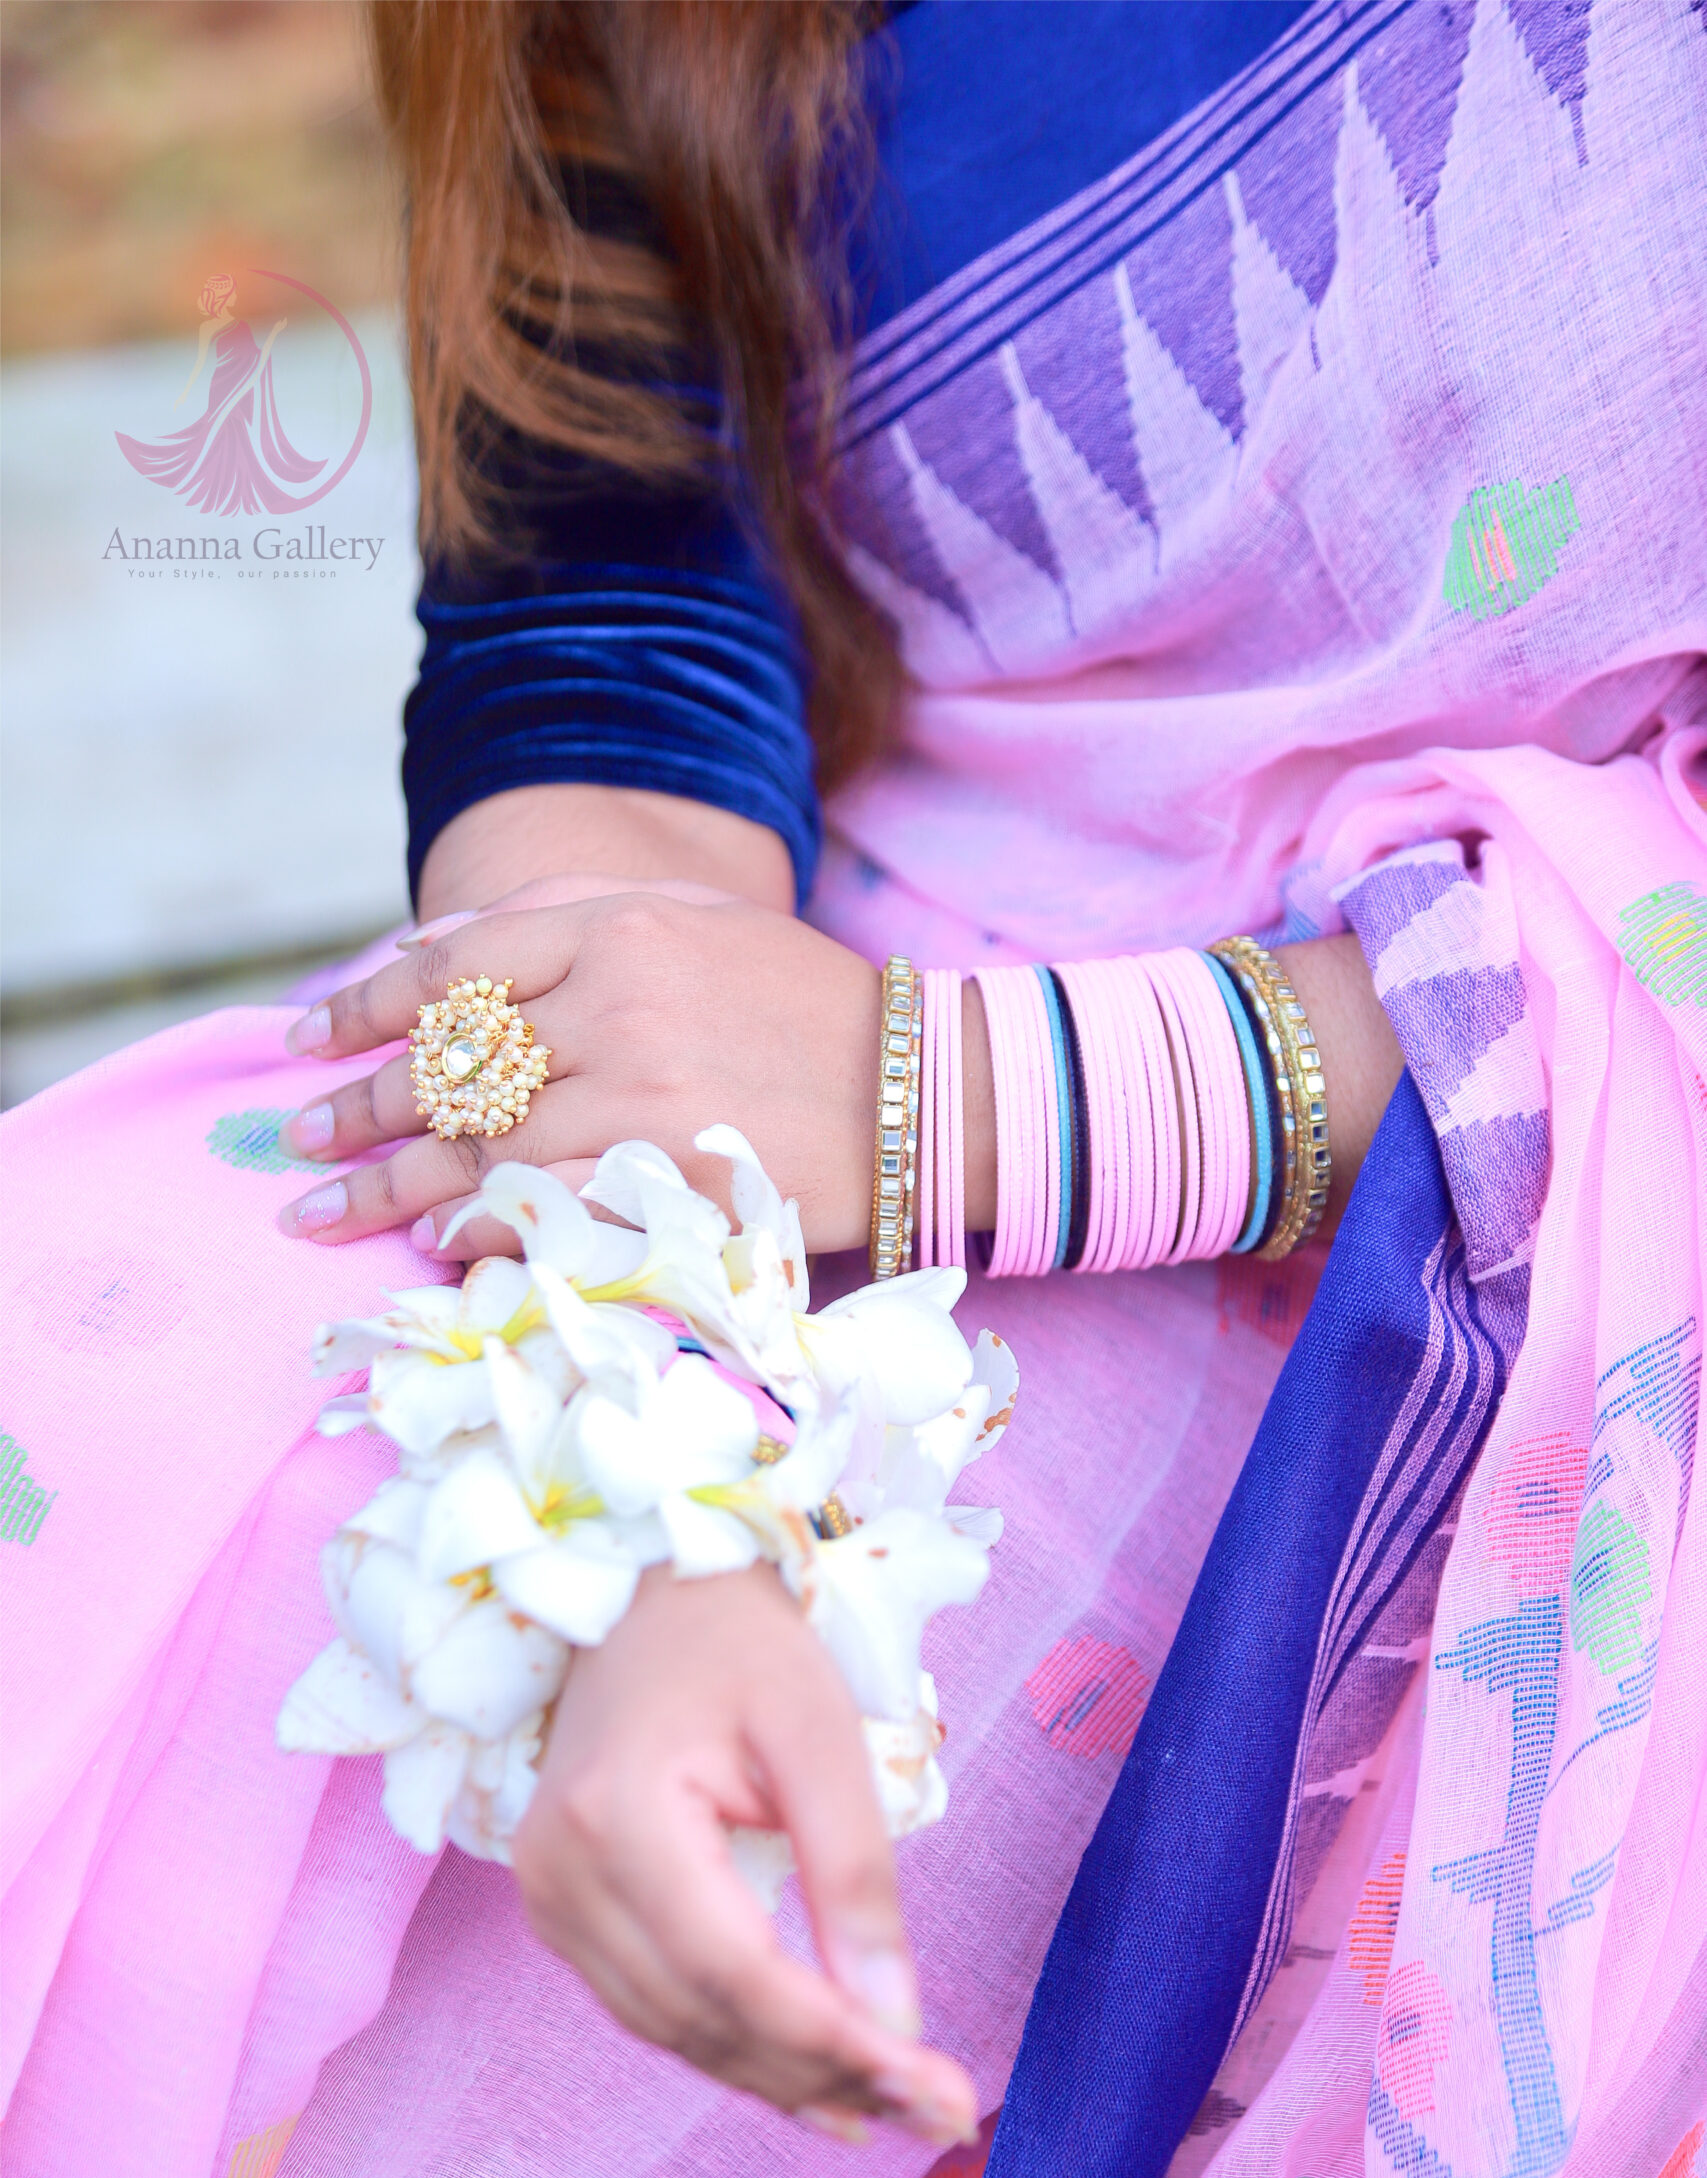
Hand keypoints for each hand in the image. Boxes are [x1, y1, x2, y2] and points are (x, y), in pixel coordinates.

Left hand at [275, 887, 885, 1252]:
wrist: (920, 1091)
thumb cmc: (800, 1001)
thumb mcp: (692, 917)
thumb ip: (564, 915)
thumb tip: (430, 947)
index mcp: (619, 927)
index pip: (451, 965)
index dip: (362, 1005)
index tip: (304, 1040)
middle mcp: (619, 1004)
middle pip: (448, 1062)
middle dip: (356, 1107)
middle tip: (296, 1142)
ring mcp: (643, 1096)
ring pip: (477, 1143)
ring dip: (386, 1183)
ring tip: (321, 1211)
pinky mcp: (670, 1179)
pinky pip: (543, 1207)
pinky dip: (475, 1228)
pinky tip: (429, 1244)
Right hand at [514, 1562, 977, 2143]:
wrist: (646, 1595)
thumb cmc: (739, 1646)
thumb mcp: (821, 1735)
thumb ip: (856, 1878)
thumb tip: (895, 2024)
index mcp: (616, 1815)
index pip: (731, 1968)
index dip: (829, 2041)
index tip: (928, 2087)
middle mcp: (560, 1872)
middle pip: (700, 2015)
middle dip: (821, 2075)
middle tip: (932, 2111)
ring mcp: (548, 1897)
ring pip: (673, 2030)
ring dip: (780, 2079)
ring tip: (884, 2106)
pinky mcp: (561, 1911)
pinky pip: (652, 2006)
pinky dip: (733, 2046)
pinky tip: (808, 2074)